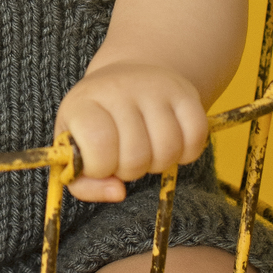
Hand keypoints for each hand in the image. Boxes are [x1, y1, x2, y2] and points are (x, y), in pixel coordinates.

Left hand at [55, 61, 209, 201]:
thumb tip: (118, 192)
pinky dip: (187, 152)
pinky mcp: (185, 92)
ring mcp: (154, 88)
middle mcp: (118, 89)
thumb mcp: (76, 151)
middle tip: (124, 156)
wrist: (126, 80)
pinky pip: (196, 137)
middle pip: (136, 156)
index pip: (98, 146)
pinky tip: (171, 144)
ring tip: (146, 150)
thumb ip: (84, 184)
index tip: (99, 161)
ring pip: (168, 150)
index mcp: (82, 104)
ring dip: (159, 163)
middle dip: (131, 170)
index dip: (100, 168)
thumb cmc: (96, 124)